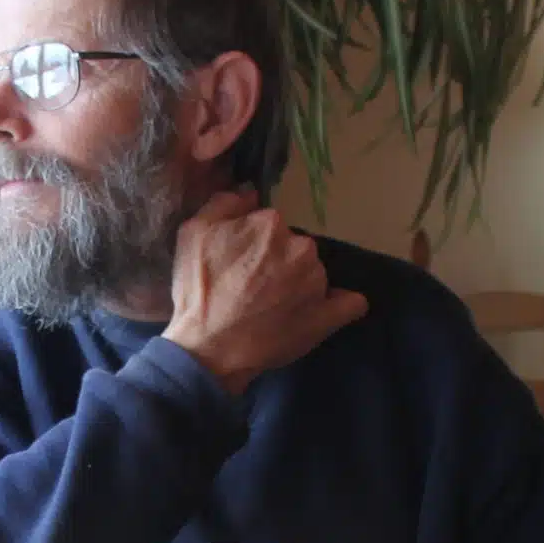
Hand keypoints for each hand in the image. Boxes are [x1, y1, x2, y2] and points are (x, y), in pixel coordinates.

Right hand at [161, 189, 367, 393]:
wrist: (209, 348)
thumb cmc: (198, 291)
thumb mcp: (193, 232)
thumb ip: (223, 204)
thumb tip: (250, 193)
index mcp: (271, 224)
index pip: (269, 225)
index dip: (253, 242)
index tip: (239, 261)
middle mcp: (301, 247)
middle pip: (294, 247)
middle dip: (277, 261)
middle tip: (252, 286)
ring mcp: (318, 282)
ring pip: (313, 272)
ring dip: (299, 283)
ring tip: (272, 308)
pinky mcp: (329, 315)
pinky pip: (351, 303)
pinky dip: (342, 303)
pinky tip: (328, 308)